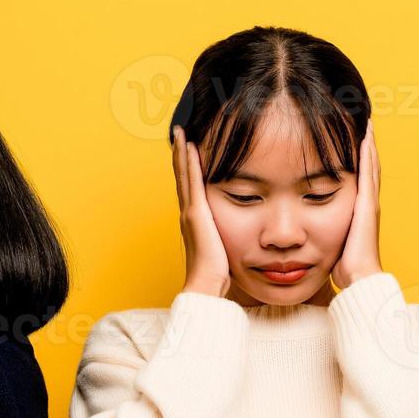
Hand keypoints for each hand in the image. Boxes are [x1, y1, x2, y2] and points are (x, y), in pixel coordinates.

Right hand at [173, 126, 231, 297]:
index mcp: (194, 220)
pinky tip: (190, 146)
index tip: (187, 149)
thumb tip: (239, 237)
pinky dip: (189, 163)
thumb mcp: (223, 249)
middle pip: (182, 176)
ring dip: (181, 152)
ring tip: (181, 132)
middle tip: (179, 132)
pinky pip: (192, 182)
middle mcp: (188, 213)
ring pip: (183, 175)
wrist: (206, 285)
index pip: (190, 187)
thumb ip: (226, 238)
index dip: (187, 168)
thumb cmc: (216, 274)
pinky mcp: (196, 213)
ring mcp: (190, 212)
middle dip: (180, 153)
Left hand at [331, 120, 382, 289]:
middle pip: (367, 165)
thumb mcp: (329, 241)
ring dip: (368, 143)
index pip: (358, 176)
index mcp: (358, 209)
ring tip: (367, 121)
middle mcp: (367, 202)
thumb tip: (304, 228)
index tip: (351, 136)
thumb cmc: (344, 266)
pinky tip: (365, 137)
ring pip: (370, 165)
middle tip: (363, 120)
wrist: (359, 278)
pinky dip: (367, 154)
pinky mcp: (367, 204)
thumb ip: (321, 229)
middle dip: (365, 144)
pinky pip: (368, 173)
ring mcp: (369, 202)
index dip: (356, 156)